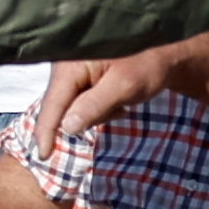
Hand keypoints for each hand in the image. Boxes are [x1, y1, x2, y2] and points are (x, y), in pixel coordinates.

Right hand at [27, 51, 162, 149]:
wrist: (165, 52)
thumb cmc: (148, 64)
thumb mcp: (124, 87)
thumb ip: (94, 106)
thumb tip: (66, 128)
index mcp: (71, 65)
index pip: (52, 103)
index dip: (46, 131)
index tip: (42, 156)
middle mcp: (65, 67)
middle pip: (61, 107)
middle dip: (85, 118)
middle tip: (119, 109)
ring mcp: (72, 72)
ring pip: (72, 108)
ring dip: (96, 113)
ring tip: (122, 102)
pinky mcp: (80, 78)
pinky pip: (80, 103)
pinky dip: (98, 107)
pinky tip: (117, 100)